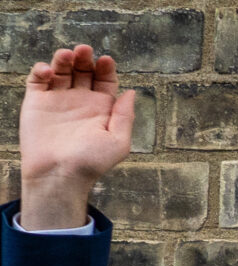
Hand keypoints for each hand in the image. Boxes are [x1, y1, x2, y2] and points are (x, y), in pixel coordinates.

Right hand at [18, 45, 134, 230]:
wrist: (59, 173)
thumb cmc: (91, 162)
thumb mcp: (118, 142)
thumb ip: (125, 116)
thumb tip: (132, 92)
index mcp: (101, 109)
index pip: (105, 80)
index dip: (106, 68)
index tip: (106, 60)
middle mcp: (80, 102)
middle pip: (83, 71)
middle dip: (85, 58)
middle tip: (85, 50)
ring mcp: (58, 100)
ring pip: (61, 70)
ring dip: (64, 59)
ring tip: (67, 55)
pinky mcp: (37, 101)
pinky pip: (38, 80)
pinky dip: (41, 70)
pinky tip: (48, 71)